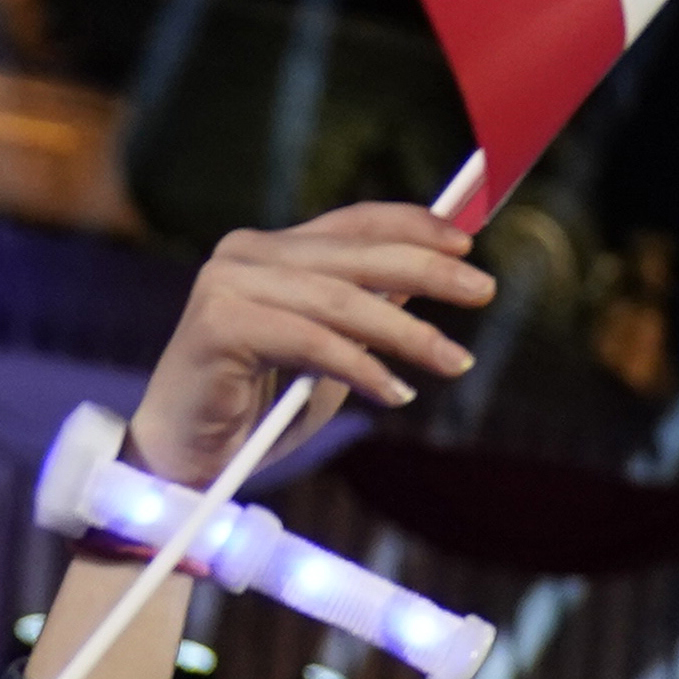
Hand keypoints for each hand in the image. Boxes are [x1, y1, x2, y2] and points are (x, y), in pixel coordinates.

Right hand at [130, 206, 488, 485]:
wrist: (194, 454)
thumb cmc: (264, 405)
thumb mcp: (333, 353)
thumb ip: (368, 312)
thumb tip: (431, 277)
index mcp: (273, 252)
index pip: (352, 224)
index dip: (411, 226)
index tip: (467, 241)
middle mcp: (246, 255)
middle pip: (354, 256)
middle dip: (426, 271)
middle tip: (484, 290)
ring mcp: (226, 284)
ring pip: (338, 301)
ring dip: (406, 332)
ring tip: (455, 361)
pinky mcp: (216, 324)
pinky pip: (309, 341)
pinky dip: (360, 368)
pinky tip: (397, 394)